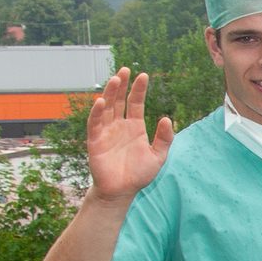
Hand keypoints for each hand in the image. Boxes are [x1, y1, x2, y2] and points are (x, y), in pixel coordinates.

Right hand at [86, 68, 172, 200]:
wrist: (122, 191)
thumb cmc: (139, 174)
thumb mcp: (158, 156)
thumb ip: (164, 139)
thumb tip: (166, 118)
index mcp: (134, 126)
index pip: (135, 103)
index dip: (138, 90)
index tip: (143, 75)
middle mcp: (119, 125)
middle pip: (119, 100)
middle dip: (121, 85)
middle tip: (125, 69)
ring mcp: (106, 131)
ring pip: (106, 107)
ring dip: (109, 93)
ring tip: (115, 79)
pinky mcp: (95, 140)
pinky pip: (95, 123)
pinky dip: (97, 112)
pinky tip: (101, 101)